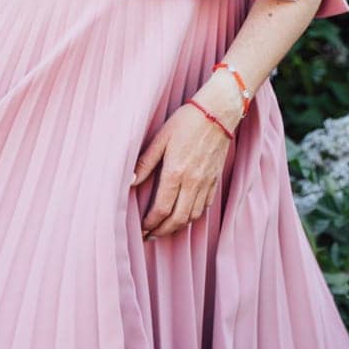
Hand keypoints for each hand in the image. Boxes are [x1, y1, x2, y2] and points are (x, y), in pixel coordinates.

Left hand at [130, 81, 241, 239]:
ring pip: (193, 216)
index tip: (142, 228)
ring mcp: (206, 183)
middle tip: (150, 236)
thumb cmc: (186, 121)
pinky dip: (194, 216)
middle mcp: (193, 182)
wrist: (218, 112)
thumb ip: (145, 163)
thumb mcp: (161, 138)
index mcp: (176, 172)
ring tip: (166, 229)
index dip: (150, 223)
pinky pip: (205, 207)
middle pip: (178, 219)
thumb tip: (130, 182)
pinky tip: (185, 216)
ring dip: (178, 227)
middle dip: (163, 231)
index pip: (161, 209)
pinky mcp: (215, 180)